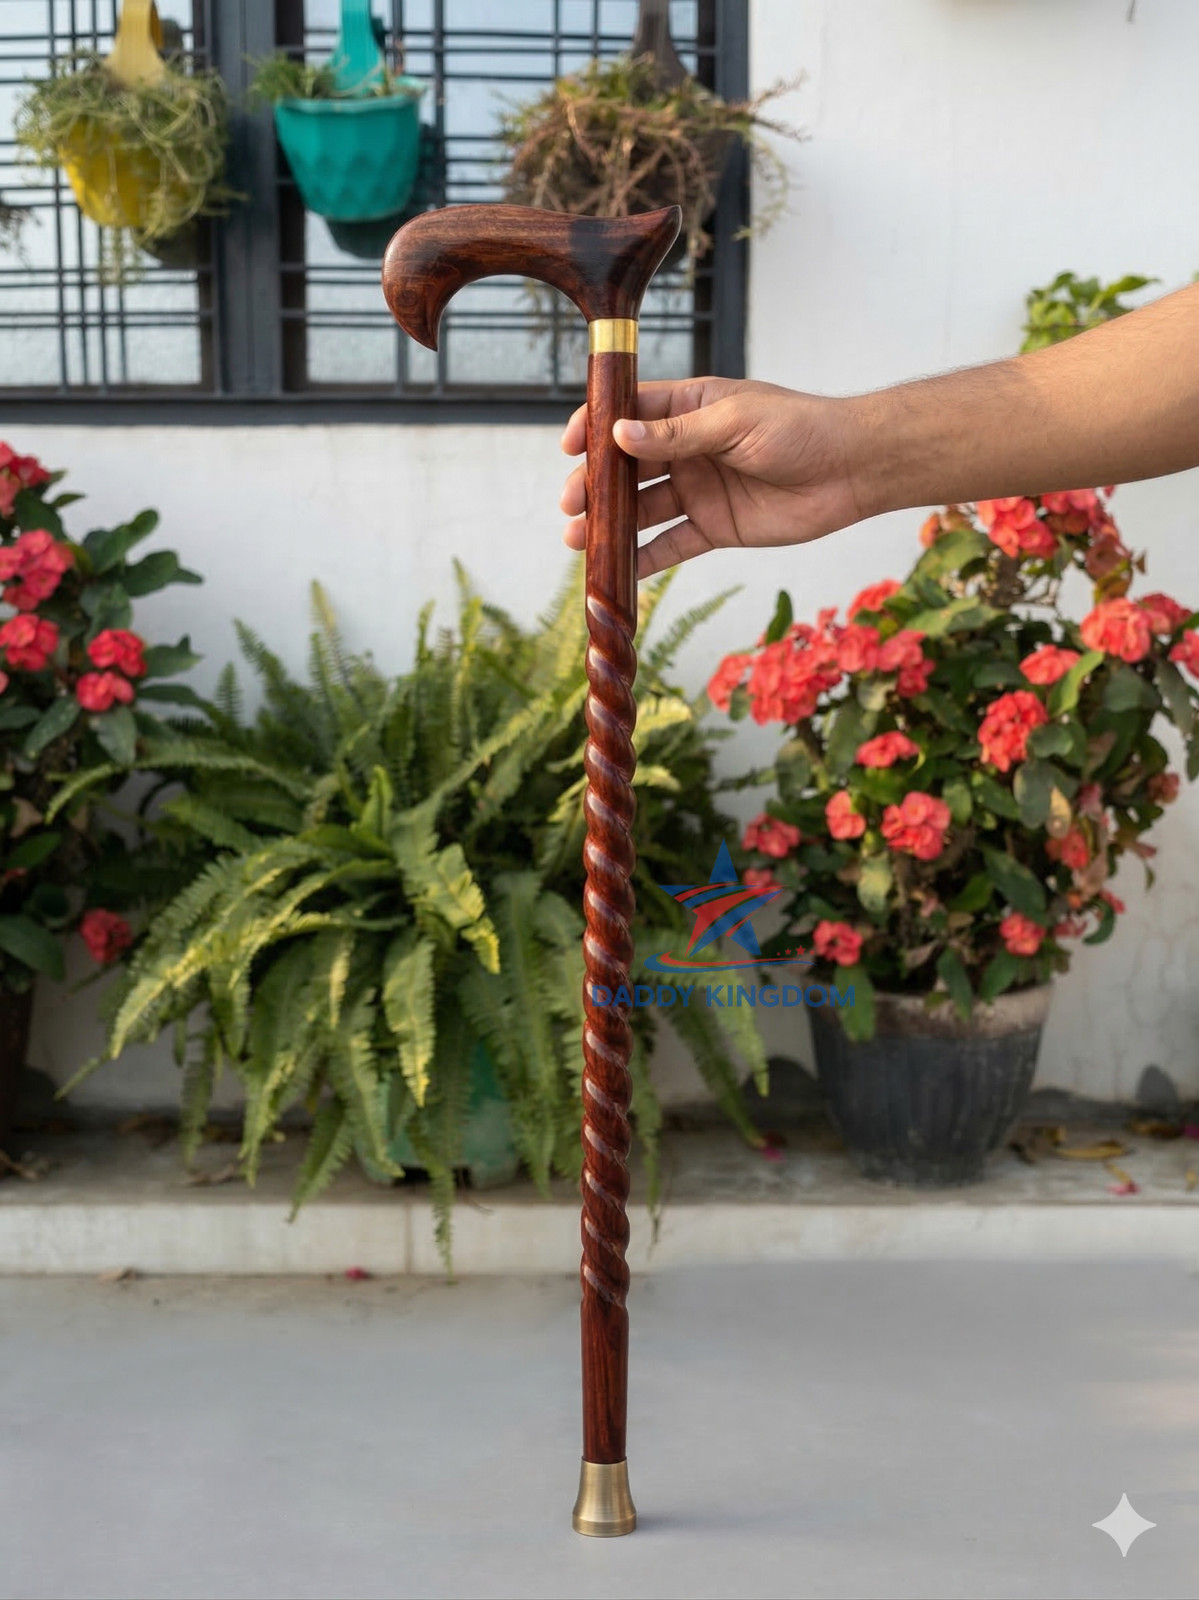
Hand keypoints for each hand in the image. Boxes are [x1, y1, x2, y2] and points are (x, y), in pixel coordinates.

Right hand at [559, 377, 869, 578]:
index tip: (570, 446)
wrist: (851, 470)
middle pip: (627, 467)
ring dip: (610, 523)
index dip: (596, 427)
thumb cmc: (798, 429)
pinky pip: (672, 545)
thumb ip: (675, 435)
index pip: (629, 413)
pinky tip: (618, 570)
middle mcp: (687, 449)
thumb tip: (619, 435)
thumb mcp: (732, 422)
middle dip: (594, 485)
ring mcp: (699, 490)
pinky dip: (646, 559)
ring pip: (642, 508)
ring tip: (577, 539)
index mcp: (690, 407)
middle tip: (570, 503)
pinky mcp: (715, 527)